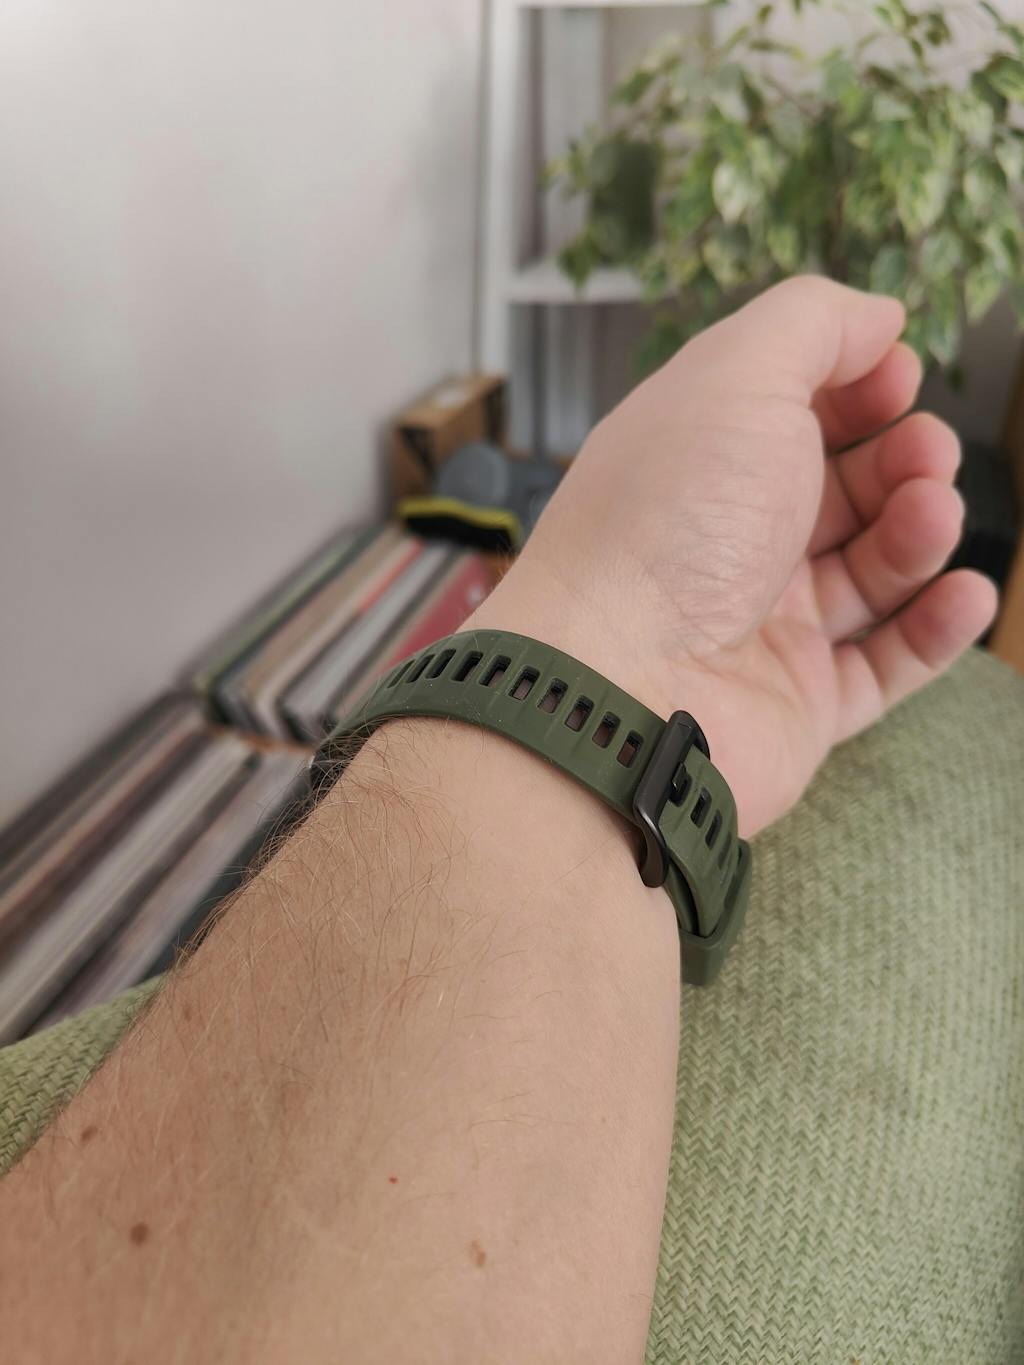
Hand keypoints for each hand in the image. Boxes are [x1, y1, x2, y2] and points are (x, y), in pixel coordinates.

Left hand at [472, 277, 997, 834]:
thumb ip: (812, 325)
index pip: (786, 412)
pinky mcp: (797, 705)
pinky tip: (967, 594)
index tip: (896, 376)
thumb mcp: (737, 377)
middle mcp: (724, 541)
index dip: (852, 386)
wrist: (620, 684)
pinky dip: (932, 629)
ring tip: (933, 515)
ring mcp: (761, 627)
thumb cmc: (666, 523)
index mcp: (697, 460)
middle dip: (899, 458)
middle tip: (925, 454)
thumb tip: (878, 317)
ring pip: (870, 573)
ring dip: (920, 532)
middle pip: (839, 491)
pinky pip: (882, 666)